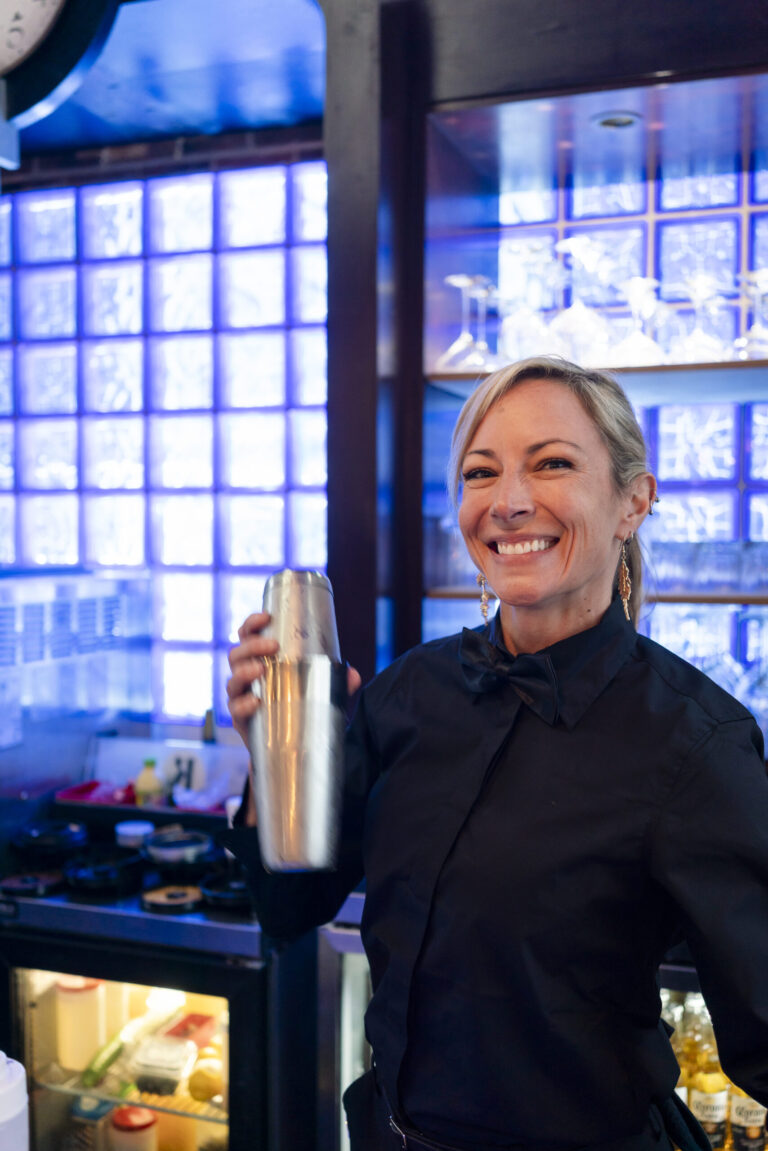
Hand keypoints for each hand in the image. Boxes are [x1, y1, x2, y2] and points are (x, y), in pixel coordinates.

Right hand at [226, 612, 361, 748]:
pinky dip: (243, 704)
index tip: (266, 617)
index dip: (252, 624)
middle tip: (272, 646)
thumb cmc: (304, 711)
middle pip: (236, 655)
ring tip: (261, 669)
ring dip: (244, 671)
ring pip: (232, 680)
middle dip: (251, 646)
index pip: (248, 637)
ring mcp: (241, 699)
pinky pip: (235, 710)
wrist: (296, 749)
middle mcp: (247, 678)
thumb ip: (339, 684)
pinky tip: (256, 701)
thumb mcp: (324, 694)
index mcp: (261, 661)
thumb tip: (353, 674)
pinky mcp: (242, 721)